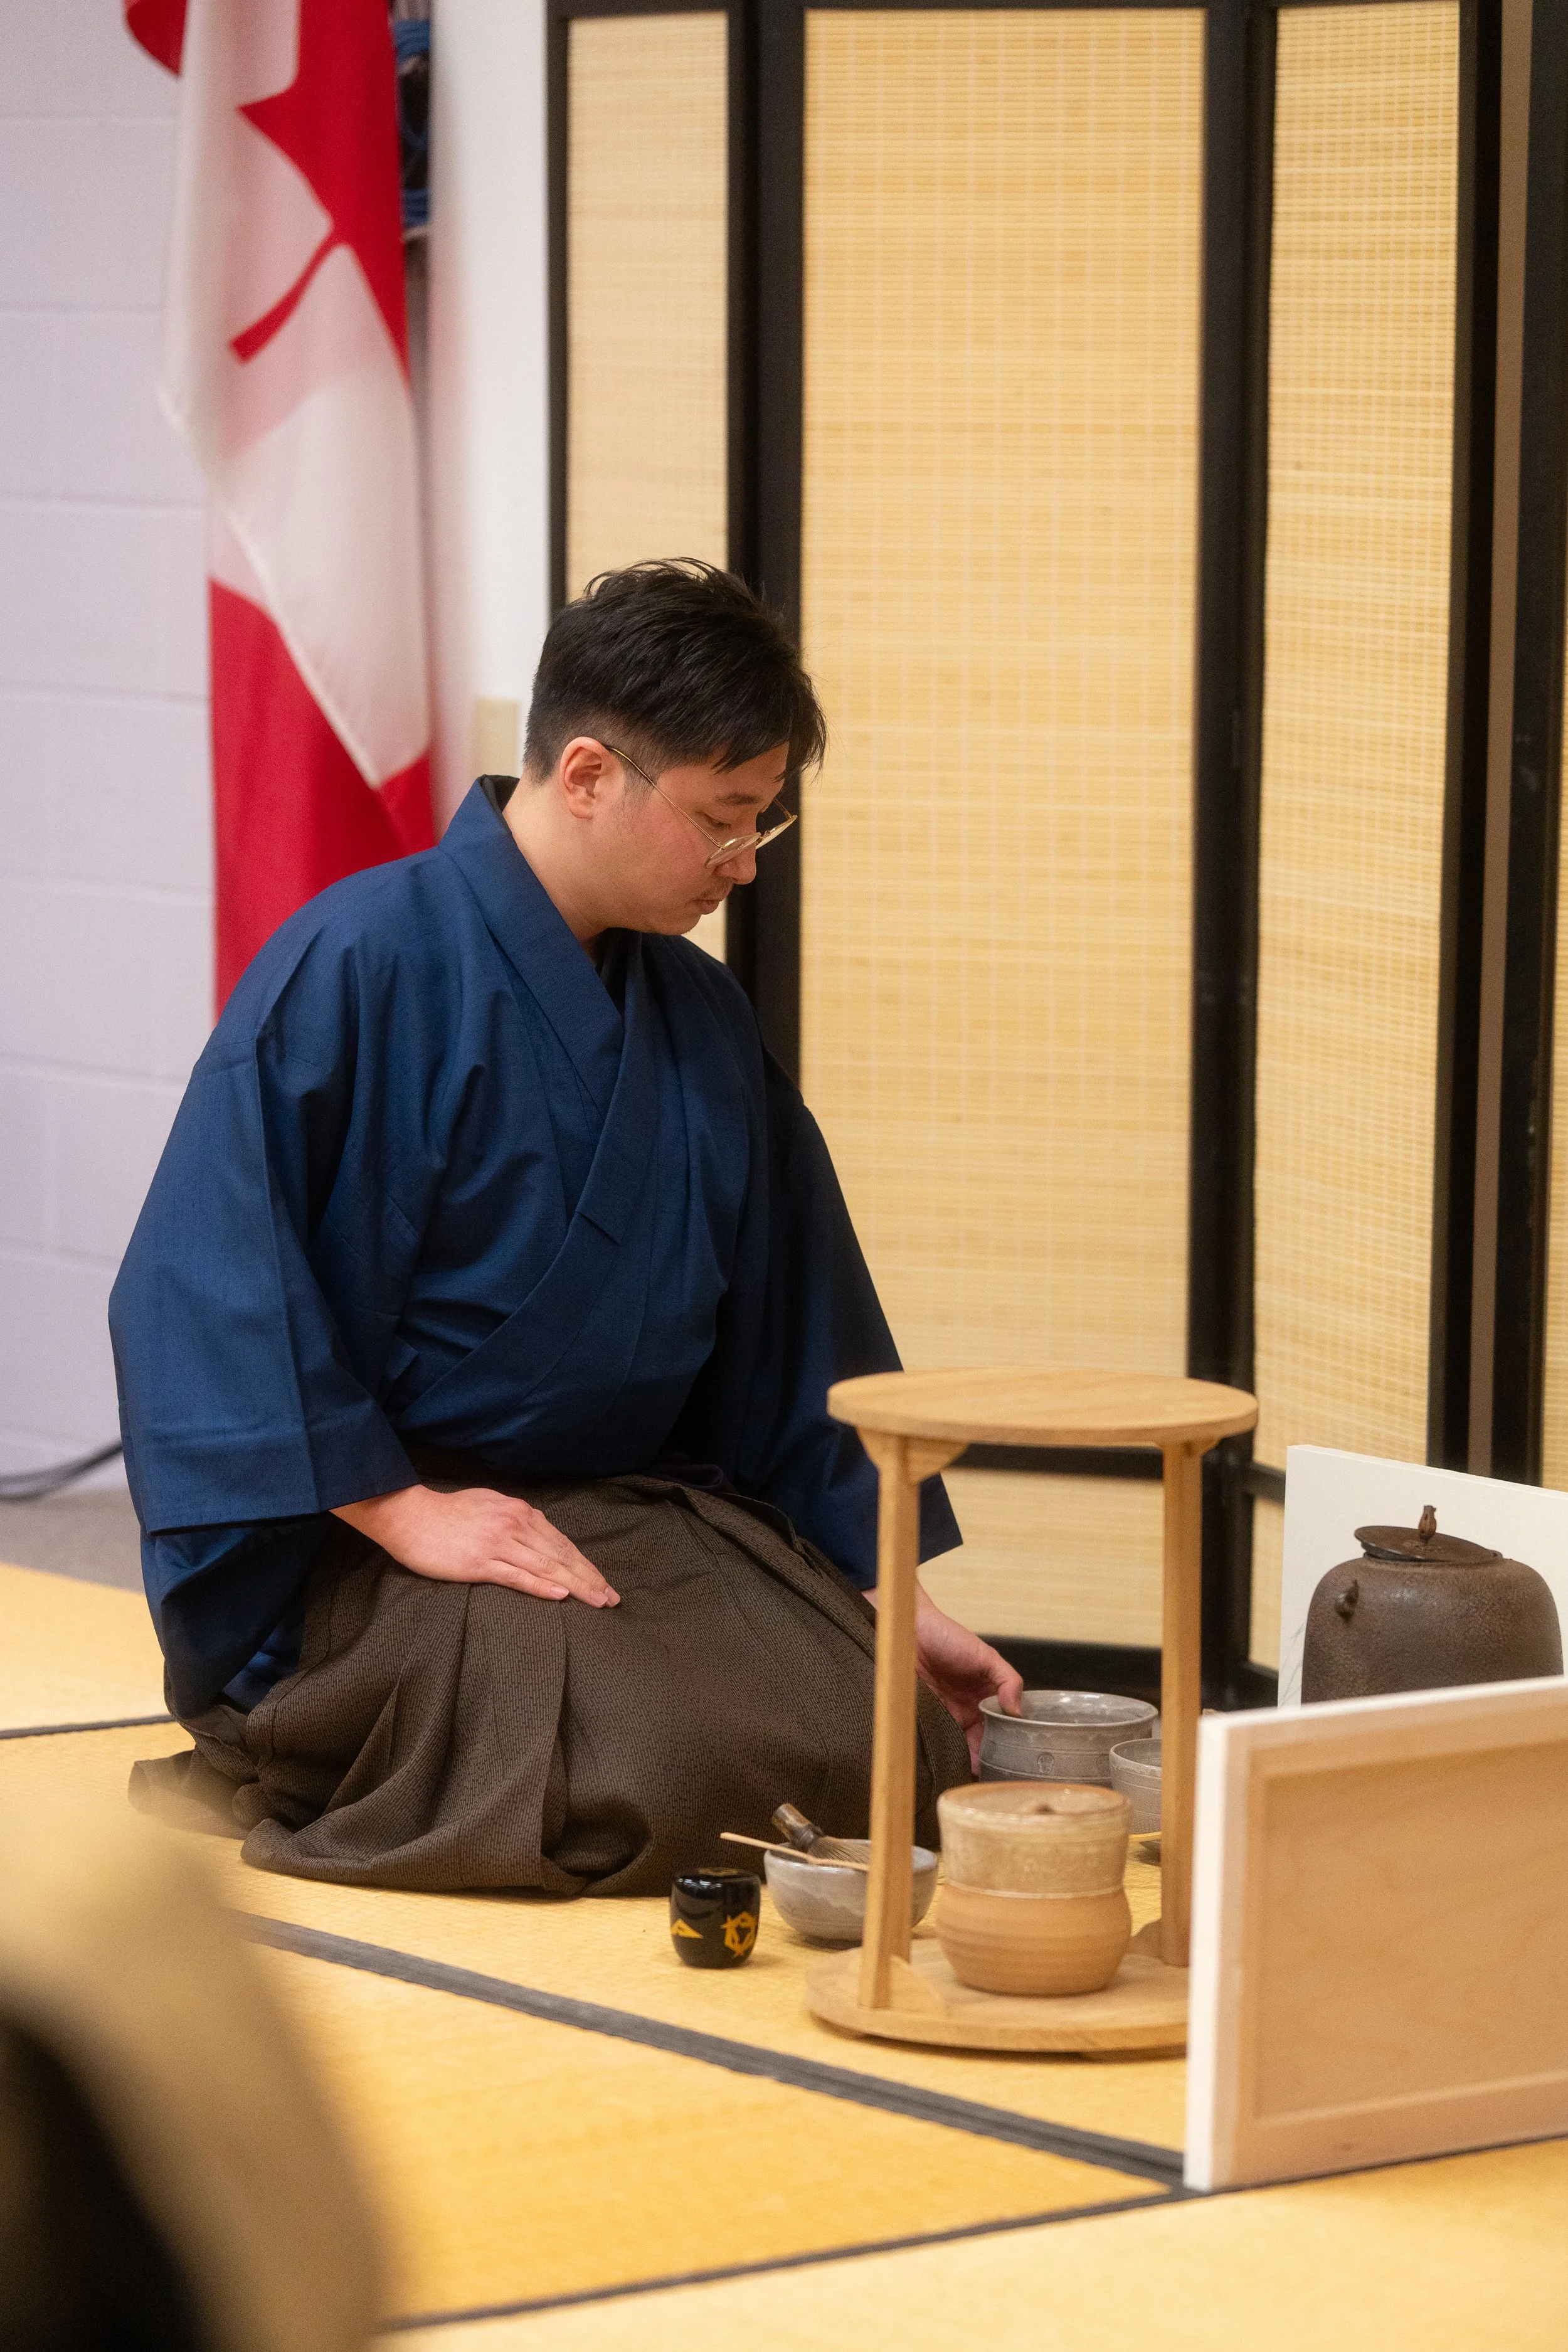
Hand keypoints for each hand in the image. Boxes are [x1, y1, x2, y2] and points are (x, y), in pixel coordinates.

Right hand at [331, 1484, 619, 1606]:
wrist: (410, 1515)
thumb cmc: (448, 1513)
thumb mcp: (490, 1505)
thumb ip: (516, 1520)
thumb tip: (538, 1536)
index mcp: (520, 1512)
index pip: (561, 1542)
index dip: (585, 1564)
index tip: (603, 1582)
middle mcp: (515, 1525)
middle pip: (561, 1555)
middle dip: (589, 1577)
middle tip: (611, 1598)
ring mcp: (499, 1543)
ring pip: (546, 1566)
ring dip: (576, 1585)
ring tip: (597, 1601)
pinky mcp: (480, 1562)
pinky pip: (517, 1575)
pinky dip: (541, 1585)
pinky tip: (560, 1594)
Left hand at [869, 1584, 1023, 1771]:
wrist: (909, 1631)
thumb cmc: (948, 1637)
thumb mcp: (986, 1656)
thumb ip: (1008, 1681)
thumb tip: (1018, 1712)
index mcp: (987, 1696)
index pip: (1003, 1726)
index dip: (1009, 1744)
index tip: (1015, 1763)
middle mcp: (969, 1709)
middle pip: (983, 1741)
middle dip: (989, 1760)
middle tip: (994, 1777)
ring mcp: (947, 1716)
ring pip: (961, 1746)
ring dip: (967, 1760)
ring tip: (974, 1777)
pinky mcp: (927, 1719)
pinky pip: (938, 1740)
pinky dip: (945, 1753)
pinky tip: (950, 1765)